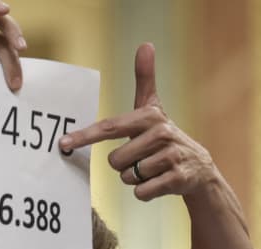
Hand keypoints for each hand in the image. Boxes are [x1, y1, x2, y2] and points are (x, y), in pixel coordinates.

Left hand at [59, 43, 218, 201]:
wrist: (198, 166)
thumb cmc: (164, 136)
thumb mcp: (153, 109)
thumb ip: (145, 79)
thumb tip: (146, 44)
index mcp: (149, 117)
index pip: (109, 127)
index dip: (85, 136)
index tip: (63, 142)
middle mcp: (160, 134)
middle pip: (114, 161)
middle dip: (123, 166)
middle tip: (140, 159)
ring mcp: (170, 157)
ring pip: (128, 178)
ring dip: (135, 179)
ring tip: (152, 170)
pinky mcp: (176, 178)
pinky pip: (142, 193)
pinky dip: (145, 192)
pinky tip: (158, 182)